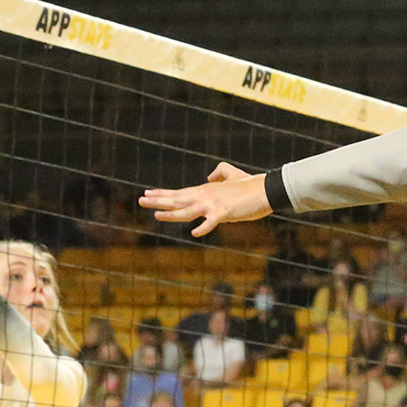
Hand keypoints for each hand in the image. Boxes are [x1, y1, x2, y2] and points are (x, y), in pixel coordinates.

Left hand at [140, 162, 271, 236]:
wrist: (265, 189)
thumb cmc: (250, 184)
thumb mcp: (232, 174)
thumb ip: (219, 173)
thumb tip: (210, 177)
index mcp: (205, 189)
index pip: (179, 192)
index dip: (162, 194)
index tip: (147, 194)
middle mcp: (205, 196)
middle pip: (177, 199)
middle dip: (158, 201)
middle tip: (140, 200)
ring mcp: (213, 204)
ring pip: (187, 211)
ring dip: (171, 214)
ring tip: (156, 215)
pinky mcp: (224, 212)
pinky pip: (211, 222)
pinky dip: (203, 227)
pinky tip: (194, 233)